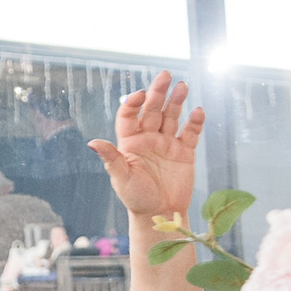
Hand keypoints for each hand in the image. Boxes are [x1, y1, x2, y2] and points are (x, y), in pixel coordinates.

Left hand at [91, 70, 204, 222]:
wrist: (160, 215)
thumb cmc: (135, 197)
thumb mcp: (121, 178)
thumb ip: (111, 158)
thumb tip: (92, 142)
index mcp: (129, 142)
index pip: (129, 115)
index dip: (134, 103)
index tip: (141, 94)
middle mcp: (148, 138)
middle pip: (152, 110)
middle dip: (158, 93)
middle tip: (165, 75)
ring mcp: (167, 144)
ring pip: (172, 117)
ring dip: (176, 101)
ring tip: (182, 85)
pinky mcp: (184, 152)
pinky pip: (190, 133)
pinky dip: (194, 122)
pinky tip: (198, 111)